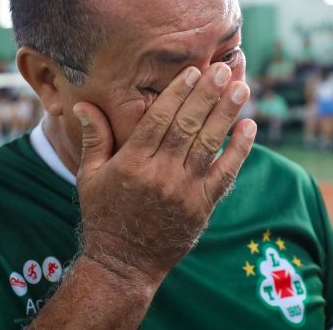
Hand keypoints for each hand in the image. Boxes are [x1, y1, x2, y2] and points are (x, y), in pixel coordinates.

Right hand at [73, 63, 256, 285]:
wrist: (123, 265)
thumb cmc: (103, 216)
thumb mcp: (89, 176)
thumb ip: (94, 138)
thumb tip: (83, 104)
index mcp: (131, 164)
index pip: (158, 120)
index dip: (177, 94)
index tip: (193, 70)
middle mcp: (160, 175)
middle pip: (187, 127)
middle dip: (207, 95)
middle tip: (224, 68)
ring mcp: (184, 192)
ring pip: (209, 145)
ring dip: (227, 114)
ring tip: (241, 88)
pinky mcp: (202, 207)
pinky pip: (225, 174)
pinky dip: (239, 150)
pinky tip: (250, 127)